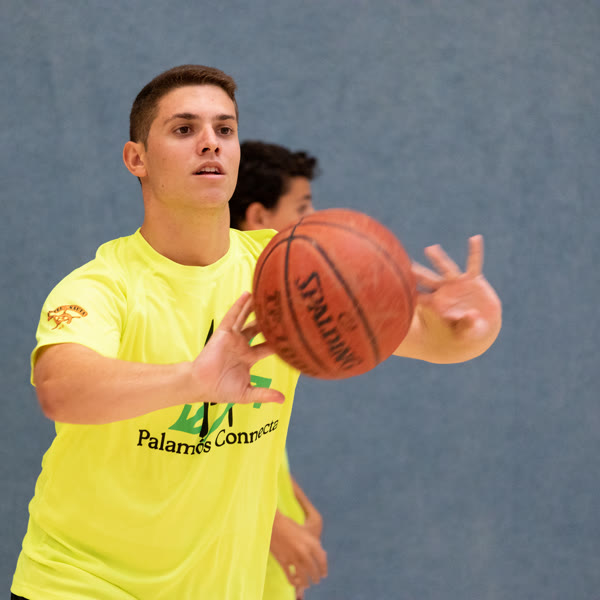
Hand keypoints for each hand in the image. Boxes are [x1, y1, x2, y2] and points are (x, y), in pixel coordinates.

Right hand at [192, 292, 284, 404]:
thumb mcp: (246, 393)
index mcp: (249, 357)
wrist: (201, 385)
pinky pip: (233, 317)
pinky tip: (247, 295)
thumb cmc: (220, 390)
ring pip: (247, 319)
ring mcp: (233, 338)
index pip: (268, 346)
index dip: (279, 340)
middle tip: (282, 308)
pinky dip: (239, 306)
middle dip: (269, 320)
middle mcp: (242, 345)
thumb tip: (282, 400)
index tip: (292, 333)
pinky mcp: (224, 333)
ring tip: (266, 295)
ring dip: (255, 308)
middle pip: (259, 329)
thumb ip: (264, 394)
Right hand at [270, 511, 327, 591]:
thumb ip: (314, 544)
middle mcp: (304, 552)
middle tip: (316, 580)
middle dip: (316, 577)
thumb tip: (323, 554)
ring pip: (302, 576)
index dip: (324, 569)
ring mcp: (293, 557)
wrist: (273, 522)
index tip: (324, 574)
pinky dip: (293, 581)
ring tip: (306, 584)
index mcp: (311, 543)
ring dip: (305, 582)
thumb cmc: (290, 525)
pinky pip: (290, 576)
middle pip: (313, 570)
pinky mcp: (282, 561)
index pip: (322, 560)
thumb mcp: (306, 532)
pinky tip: (294, 582)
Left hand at [400, 235, 500, 362]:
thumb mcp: (468, 331)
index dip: (411, 295)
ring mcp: (458, 283)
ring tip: (430, 249)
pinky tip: (475, 239)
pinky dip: (475, 252)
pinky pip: (474, 264)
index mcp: (438, 305)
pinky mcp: (474, 280)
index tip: (397, 288)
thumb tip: (472, 315)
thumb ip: (468, 324)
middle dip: (417, 273)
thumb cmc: (468, 331)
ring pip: (446, 268)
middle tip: (405, 265)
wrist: (482, 324)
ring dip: (438, 259)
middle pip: (428, 280)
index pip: (421, 299)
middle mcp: (445, 290)